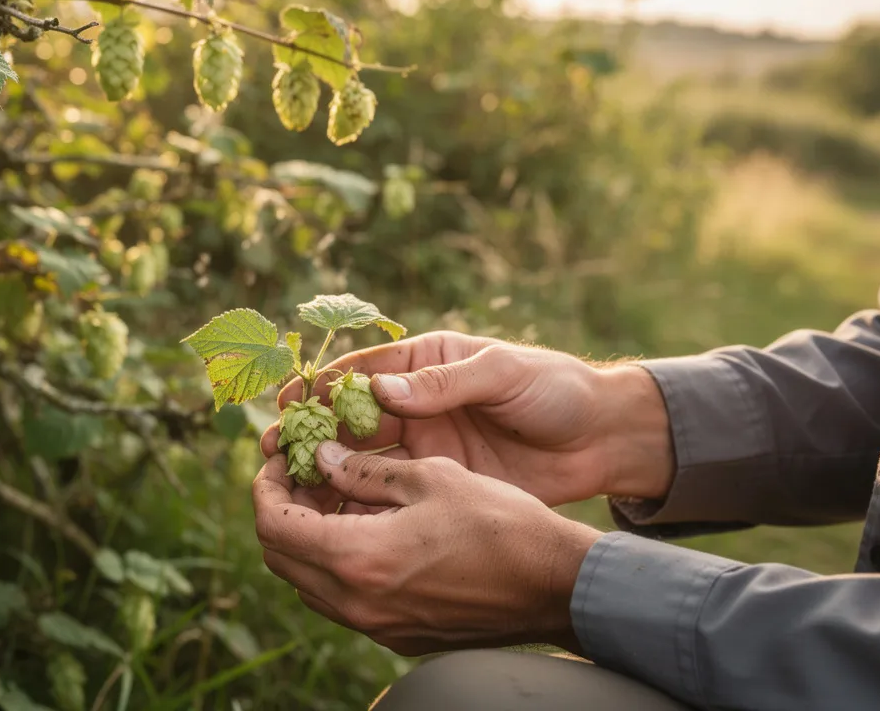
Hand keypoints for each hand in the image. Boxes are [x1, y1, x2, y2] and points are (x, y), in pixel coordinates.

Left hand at [253, 440, 602, 654]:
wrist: (555, 585)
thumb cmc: (499, 523)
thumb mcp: (430, 477)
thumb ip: (365, 471)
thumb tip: (323, 459)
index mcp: (356, 558)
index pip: (273, 525)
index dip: (266, 487)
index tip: (280, 459)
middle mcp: (357, 603)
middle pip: (280, 558)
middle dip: (282, 510)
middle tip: (303, 474)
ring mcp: (377, 625)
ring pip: (309, 583)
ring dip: (308, 539)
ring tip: (335, 497)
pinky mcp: (399, 636)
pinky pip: (344, 600)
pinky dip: (338, 563)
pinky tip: (367, 529)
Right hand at [260, 331, 672, 508]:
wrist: (603, 440)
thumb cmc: (557, 390)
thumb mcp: (503, 374)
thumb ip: (446, 384)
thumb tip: (382, 391)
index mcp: (424, 365)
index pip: (360, 370)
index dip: (320, 384)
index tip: (287, 399)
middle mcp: (414, 404)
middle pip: (347, 417)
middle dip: (310, 430)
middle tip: (276, 448)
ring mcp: (423, 447)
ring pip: (360, 458)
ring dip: (325, 469)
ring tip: (291, 484)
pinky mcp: (437, 483)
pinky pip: (387, 492)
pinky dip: (357, 501)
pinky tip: (332, 515)